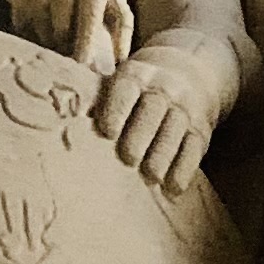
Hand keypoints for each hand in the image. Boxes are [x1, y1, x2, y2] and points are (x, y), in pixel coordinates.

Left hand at [96, 43, 223, 190]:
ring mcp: (185, 108)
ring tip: (150, 176)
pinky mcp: (201, 129)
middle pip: (154, 108)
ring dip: (164, 154)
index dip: (117, 108)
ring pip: (177, 129)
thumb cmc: (137, 91)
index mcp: (136, 75)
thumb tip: (61, 118)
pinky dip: (185, 169)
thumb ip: (94, 99)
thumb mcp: (119, 83)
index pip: (126, 88)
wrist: (188, 74)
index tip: (107, 131)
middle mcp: (163, 88)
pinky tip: (174, 188)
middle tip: (128, 158)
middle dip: (141, 133)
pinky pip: (195, 148)